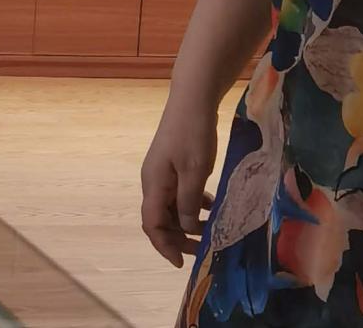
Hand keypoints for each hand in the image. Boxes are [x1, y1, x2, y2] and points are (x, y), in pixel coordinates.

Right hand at [141, 90, 220, 267]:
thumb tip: (187, 229)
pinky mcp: (171, 165)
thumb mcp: (195, 172)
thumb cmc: (193, 134)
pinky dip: (191, 205)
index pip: (152, 225)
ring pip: (170, 208)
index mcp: (154, 184)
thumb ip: (189, 203)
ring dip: (187, 222)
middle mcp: (152, 181)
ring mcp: (161, 172)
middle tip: (203, 248)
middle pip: (159, 219)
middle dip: (178, 238)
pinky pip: (177, 193)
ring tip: (211, 229)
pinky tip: (210, 205)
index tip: (182, 263)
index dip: (164, 246)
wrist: (192, 99)